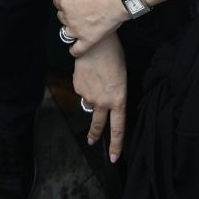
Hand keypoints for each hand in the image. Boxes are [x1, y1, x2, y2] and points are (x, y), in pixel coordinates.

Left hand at [54, 0, 126, 53]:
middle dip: (68, 11)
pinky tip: (75, 47)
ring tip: (81, 22)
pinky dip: (74, 49)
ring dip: (71, 26)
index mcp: (65, 1)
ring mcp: (78, 30)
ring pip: (67, 31)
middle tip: (80, 7)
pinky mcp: (89, 39)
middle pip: (61, 15)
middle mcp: (68, 17)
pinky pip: (77, 49)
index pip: (57, 1)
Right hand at [75, 35, 128, 160]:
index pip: (118, 128)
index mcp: (118, 99)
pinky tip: (88, 72)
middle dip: (95, 135)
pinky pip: (81, 91)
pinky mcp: (77, 87)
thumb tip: (103, 101)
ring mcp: (88, 96)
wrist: (95, 41)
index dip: (116, 144)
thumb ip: (114, 94)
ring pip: (89, 102)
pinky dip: (85, 85)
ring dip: (92, 95)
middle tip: (92, 142)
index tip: (114, 157)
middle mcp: (103, 102)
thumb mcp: (121, 77)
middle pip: (99, 124)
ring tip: (97, 77)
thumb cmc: (114, 55)